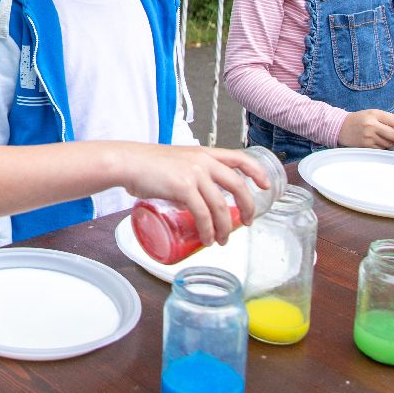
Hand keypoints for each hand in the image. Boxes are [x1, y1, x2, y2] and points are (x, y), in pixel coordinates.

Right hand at [127, 147, 268, 249]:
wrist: (127, 162)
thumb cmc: (146, 164)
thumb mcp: (177, 162)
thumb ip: (191, 175)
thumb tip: (195, 199)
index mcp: (204, 153)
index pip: (239, 158)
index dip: (257, 172)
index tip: (266, 185)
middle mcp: (203, 161)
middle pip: (238, 186)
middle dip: (247, 208)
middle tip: (247, 222)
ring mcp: (194, 173)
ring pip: (221, 206)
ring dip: (225, 227)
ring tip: (221, 240)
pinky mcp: (183, 188)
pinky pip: (203, 215)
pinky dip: (207, 230)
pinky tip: (206, 239)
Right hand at [338, 109, 393, 148]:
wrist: (339, 126)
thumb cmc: (359, 120)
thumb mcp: (372, 114)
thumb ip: (387, 121)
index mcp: (375, 114)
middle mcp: (372, 124)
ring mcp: (368, 136)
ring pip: (389, 144)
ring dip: (389, 143)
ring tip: (379, 138)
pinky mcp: (365, 145)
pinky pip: (381, 150)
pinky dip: (382, 148)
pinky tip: (374, 143)